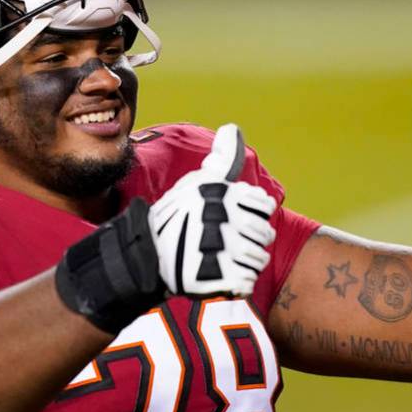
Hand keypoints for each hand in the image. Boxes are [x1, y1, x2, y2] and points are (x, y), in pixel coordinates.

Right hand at [149, 124, 277, 296]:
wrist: (146, 253)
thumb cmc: (178, 215)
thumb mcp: (199, 181)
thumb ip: (223, 159)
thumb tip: (232, 128)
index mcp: (223, 194)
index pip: (265, 205)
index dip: (254, 214)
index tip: (234, 218)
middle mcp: (224, 218)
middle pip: (265, 234)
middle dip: (251, 241)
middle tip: (227, 244)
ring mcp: (221, 248)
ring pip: (259, 260)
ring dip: (245, 263)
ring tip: (224, 260)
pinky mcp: (216, 277)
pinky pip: (247, 282)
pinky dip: (237, 283)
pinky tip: (222, 276)